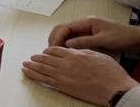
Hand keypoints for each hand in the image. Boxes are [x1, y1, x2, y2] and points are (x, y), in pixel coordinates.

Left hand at [21, 46, 138, 103]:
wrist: (115, 89)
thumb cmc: (110, 73)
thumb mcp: (97, 55)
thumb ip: (82, 52)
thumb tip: (74, 50)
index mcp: (75, 54)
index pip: (55, 50)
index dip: (48, 51)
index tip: (44, 52)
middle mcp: (67, 64)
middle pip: (46, 59)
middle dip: (37, 58)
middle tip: (30, 58)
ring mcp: (64, 76)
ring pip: (43, 69)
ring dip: (32, 66)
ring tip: (25, 65)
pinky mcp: (65, 87)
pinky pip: (45, 80)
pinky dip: (34, 76)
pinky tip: (28, 74)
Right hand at [48, 17, 139, 53]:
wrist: (134, 38)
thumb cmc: (121, 37)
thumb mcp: (103, 40)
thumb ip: (85, 41)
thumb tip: (67, 44)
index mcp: (86, 22)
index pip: (65, 27)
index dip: (56, 38)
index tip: (53, 49)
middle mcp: (83, 24)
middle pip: (62, 29)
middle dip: (54, 39)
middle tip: (50, 53)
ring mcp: (85, 30)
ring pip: (65, 35)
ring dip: (58, 42)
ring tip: (55, 55)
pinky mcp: (87, 36)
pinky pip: (72, 39)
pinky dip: (65, 45)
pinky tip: (65, 54)